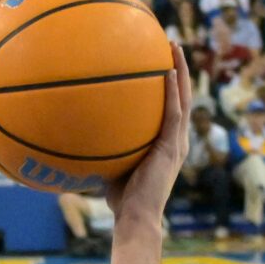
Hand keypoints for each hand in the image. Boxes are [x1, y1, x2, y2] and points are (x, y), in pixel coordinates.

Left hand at [109, 51, 192, 220]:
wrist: (135, 218)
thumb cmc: (121, 200)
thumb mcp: (113, 166)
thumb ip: (106, 148)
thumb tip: (81, 134)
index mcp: (167, 144)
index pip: (172, 108)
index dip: (171, 85)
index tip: (162, 62)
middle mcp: (176, 141)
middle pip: (182, 96)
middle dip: (179, 69)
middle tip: (171, 45)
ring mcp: (176, 144)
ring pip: (183, 99)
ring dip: (180, 71)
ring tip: (174, 47)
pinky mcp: (171, 148)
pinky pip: (174, 113)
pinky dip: (173, 91)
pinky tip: (167, 71)